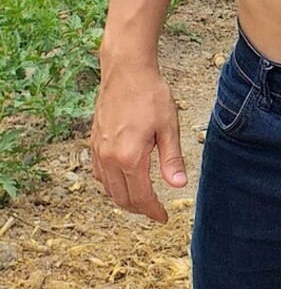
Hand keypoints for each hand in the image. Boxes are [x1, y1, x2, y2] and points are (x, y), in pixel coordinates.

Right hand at [91, 61, 186, 222]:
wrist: (126, 71)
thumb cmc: (150, 94)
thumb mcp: (168, 126)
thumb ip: (172, 159)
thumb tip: (178, 186)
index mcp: (130, 157)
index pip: (141, 197)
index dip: (153, 211)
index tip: (164, 217)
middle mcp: (109, 158)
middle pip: (122, 198)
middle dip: (139, 209)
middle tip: (155, 211)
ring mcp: (98, 151)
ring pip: (108, 188)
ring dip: (124, 199)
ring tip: (142, 200)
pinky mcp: (93, 142)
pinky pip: (100, 174)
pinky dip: (111, 184)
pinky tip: (123, 181)